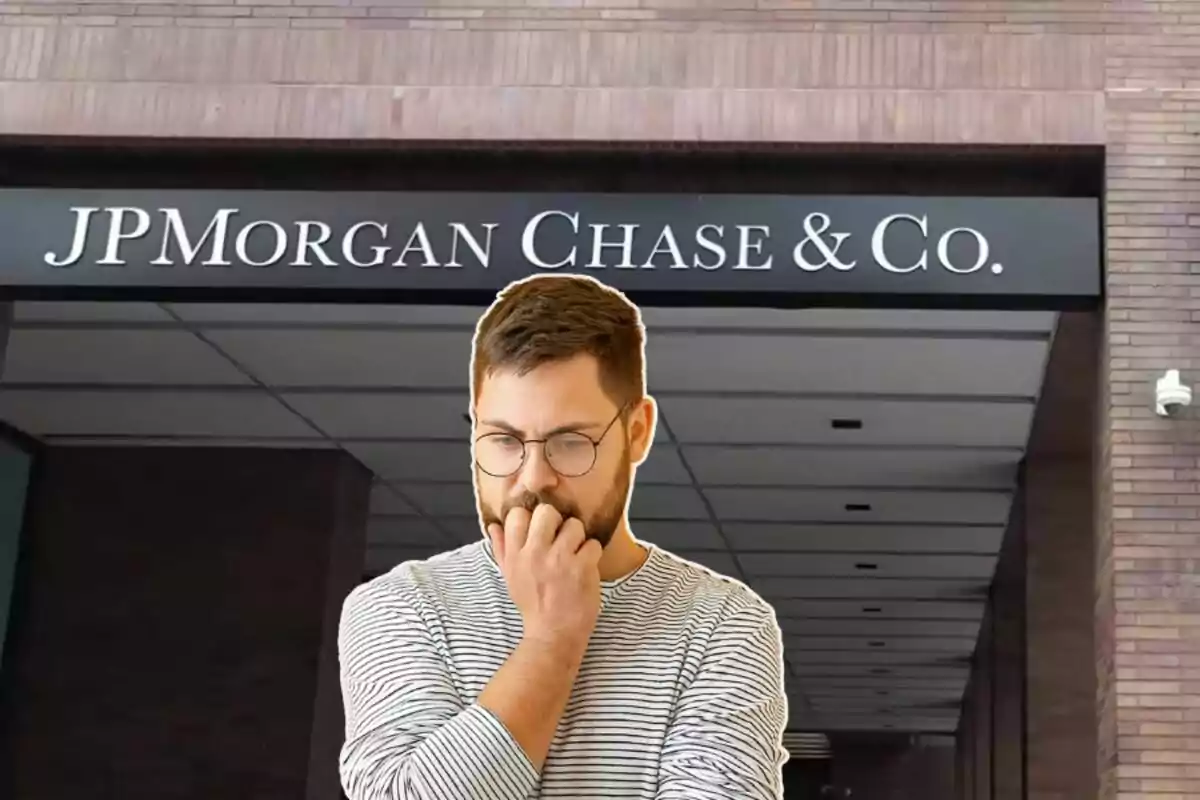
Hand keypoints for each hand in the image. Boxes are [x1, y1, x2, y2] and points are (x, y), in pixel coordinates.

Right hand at [488, 504, 602, 655]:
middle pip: (547, 512)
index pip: (518, 515)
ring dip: (578, 538)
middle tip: (561, 539)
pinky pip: (592, 544)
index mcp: (515, 555)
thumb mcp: (511, 578)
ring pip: (574, 525)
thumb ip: (502, 550)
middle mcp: (534, 553)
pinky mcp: (582, 567)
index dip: (532, 518)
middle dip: (558, 522)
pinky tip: (586, 567)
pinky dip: (592, 555)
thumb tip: (493, 525)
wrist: (553, 635)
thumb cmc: (532, 605)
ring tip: (575, 555)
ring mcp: (559, 559)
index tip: (540, 531)